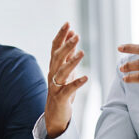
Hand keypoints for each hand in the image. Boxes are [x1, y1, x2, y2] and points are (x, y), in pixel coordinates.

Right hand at [44, 23, 88, 138]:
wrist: (54, 114)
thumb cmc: (62, 90)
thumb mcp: (66, 71)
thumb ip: (69, 55)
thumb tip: (73, 37)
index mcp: (54, 66)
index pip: (55, 47)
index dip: (61, 36)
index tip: (68, 23)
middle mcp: (52, 74)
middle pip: (57, 57)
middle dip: (66, 45)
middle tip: (76, 35)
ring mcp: (55, 86)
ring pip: (62, 72)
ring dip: (72, 61)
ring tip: (82, 52)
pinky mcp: (61, 98)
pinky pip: (68, 89)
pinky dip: (77, 83)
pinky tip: (86, 78)